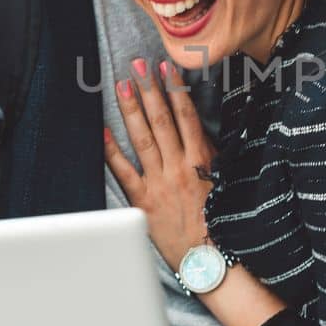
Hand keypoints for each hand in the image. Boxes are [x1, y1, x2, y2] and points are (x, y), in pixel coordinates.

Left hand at [104, 59, 218, 269]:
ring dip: (132, 109)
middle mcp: (179, 168)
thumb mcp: (222, 183)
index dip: (175, 89)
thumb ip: (208, 157)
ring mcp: (159, 183)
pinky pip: (125, 171)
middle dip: (150, 90)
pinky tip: (104, 130)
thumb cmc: (219, 223)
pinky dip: (113, 150)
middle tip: (138, 65)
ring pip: (143, 139)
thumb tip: (197, 131)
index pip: (186, 116)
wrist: (210, 260)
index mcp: (202, 161)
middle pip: (162, 120)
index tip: (167, 68)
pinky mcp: (143, 201)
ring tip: (122, 85)